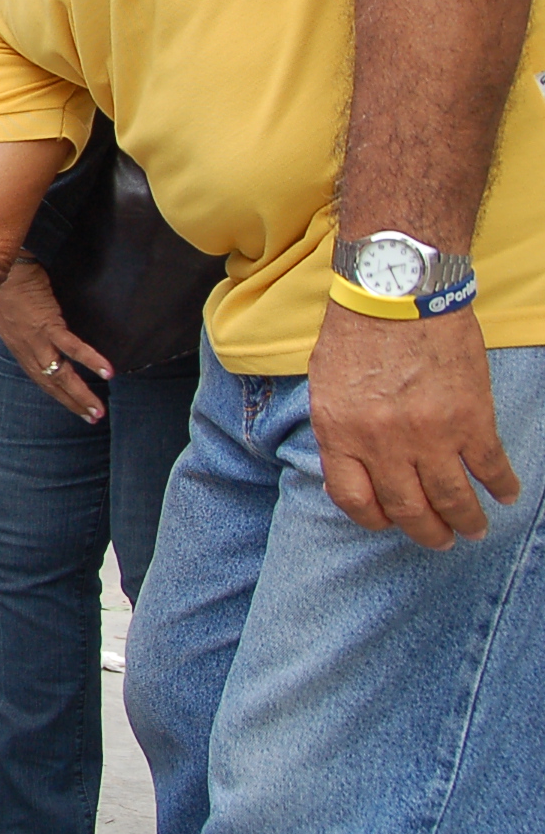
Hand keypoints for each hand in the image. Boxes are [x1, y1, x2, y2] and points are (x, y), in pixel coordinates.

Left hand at [0, 259, 109, 420]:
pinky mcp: (47, 324)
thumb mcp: (18, 316)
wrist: (5, 269)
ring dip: (81, 394)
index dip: (58, 395)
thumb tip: (45, 334)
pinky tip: (107, 371)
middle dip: (72, 403)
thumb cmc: (13, 287)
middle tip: (93, 417)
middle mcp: (26, 350)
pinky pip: (71, 347)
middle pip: (50, 384)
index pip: (40, 379)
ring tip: (98, 409)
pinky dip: (89, 360)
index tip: (76, 408)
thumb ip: (31, 330)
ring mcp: (36, 339)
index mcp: (21, 348)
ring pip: (59, 374)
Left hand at [309, 303, 516, 547]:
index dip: (374, 519)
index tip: (389, 523)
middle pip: (407, 508)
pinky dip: (501, 485)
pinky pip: (489, 466)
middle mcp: (382, 442)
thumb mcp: (326, 387)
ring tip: (475, 530)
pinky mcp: (470, 418)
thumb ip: (339, 431)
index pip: (354, 500)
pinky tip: (506, 493)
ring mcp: (428, 434)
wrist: (398, 292)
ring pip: (451, 497)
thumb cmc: (356, 333)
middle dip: (426, 533)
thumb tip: (351, 467)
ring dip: (466, 520)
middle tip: (441, 541)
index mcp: (340, 434)